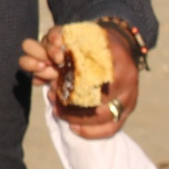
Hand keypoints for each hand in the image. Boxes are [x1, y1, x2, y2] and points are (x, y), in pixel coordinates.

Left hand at [18, 25, 142, 139]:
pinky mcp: (128, 111)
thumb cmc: (95, 42)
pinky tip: (73, 128)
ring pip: (104, 116)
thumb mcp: (80, 36)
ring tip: (58, 113)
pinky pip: (112, 128)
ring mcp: (130, 97)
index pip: (94, 77)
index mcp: (117, 60)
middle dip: (71, 104)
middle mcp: (128, 80)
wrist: (122, 46)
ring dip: (78, 118)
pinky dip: (91, 132)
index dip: (71, 84)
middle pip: (99, 100)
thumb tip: (38, 71)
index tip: (53, 83)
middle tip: (52, 99)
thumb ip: (59, 46)